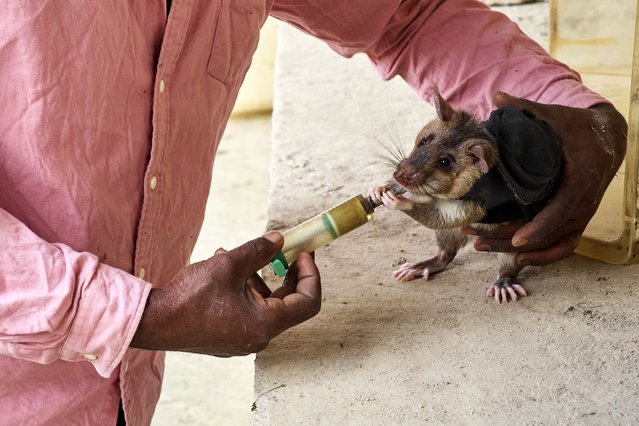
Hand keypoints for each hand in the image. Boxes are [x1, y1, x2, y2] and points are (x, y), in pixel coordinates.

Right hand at [131, 232, 320, 355]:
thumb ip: (259, 250)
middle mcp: (259, 337)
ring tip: (235, 255)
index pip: (307, 302)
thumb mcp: (229, 265)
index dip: (311, 274)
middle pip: (288, 303)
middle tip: (283, 249)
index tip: (304, 253)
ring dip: (258, 277)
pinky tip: (223, 269)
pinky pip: (248, 310)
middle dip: (285, 273)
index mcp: (265, 324)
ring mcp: (243, 339)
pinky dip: (244, 289)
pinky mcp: (229, 337)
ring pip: (265, 304)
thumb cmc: (190, 297)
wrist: (154, 322)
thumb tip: (279, 239)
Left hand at [464, 92, 626, 265]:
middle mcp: (583, 203)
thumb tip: (497, 96)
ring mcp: (581, 215)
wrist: (607, 139)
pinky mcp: (576, 220)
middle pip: (549, 234)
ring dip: (519, 251)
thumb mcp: (554, 116)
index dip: (539, 229)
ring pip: (553, 245)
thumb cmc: (576, 128)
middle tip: (475, 238)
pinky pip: (563, 246)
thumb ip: (526, 109)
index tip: (517, 241)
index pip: (560, 212)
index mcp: (579, 180)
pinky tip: (516, 258)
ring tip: (481, 246)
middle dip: (510, 240)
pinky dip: (543, 257)